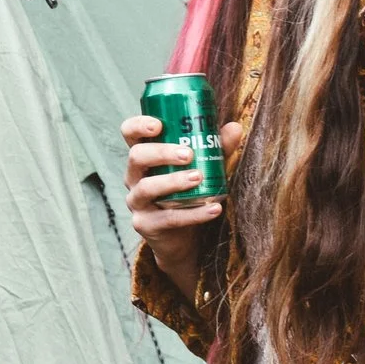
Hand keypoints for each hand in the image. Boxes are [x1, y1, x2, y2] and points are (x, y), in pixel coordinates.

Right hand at [121, 112, 244, 286]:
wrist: (183, 239)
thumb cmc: (188, 194)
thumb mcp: (202, 168)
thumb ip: (215, 148)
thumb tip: (234, 128)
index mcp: (143, 157)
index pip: (129, 133)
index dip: (138, 126)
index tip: (159, 124)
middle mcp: (134, 177)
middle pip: (136, 157)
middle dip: (161, 153)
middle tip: (188, 154)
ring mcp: (137, 202)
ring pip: (147, 187)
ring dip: (173, 181)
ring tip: (198, 178)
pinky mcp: (146, 225)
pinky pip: (167, 218)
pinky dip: (193, 213)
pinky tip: (214, 209)